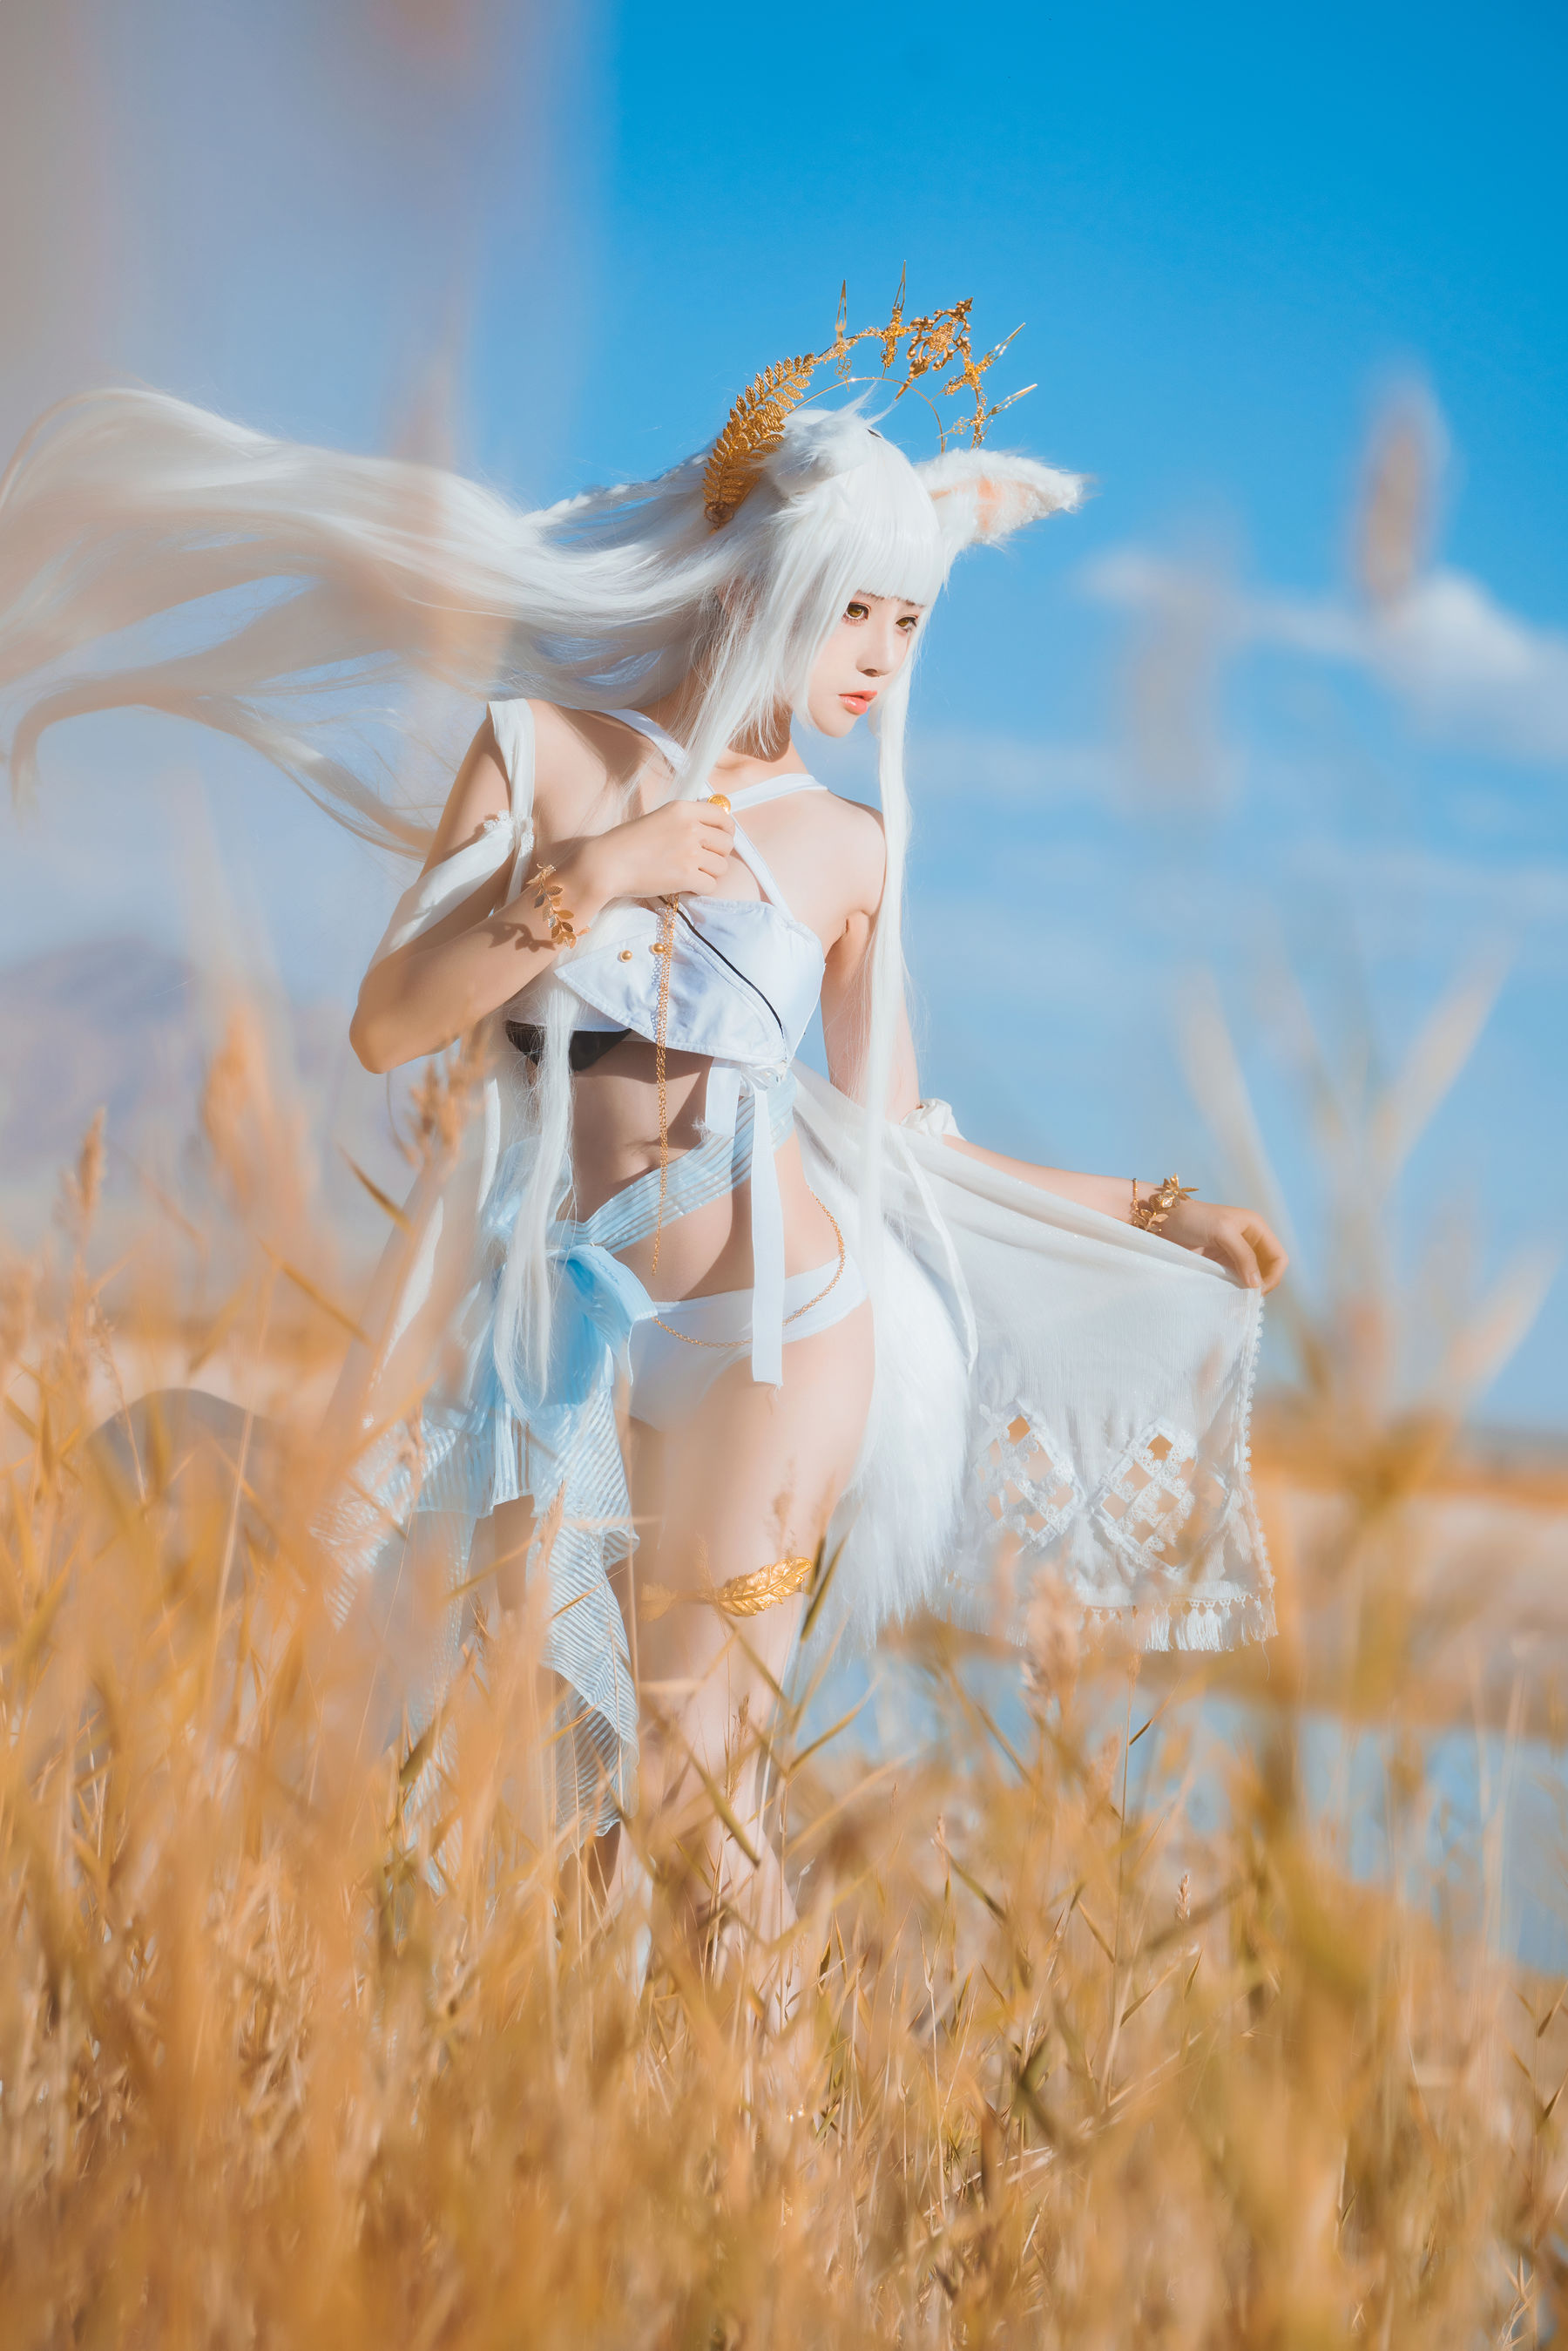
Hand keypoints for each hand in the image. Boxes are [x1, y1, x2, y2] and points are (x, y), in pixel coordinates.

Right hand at [564, 798, 734, 915]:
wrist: (607, 863)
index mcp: (683, 809)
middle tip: (703, 862)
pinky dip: (701, 889)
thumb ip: (686, 821)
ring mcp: (690, 853)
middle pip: (726, 844)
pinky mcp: (686, 876)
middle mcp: (691, 828)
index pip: (723, 816)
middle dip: (718, 855)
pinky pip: (711, 886)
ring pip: (722, 867)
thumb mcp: (659, 818)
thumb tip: (713, 830)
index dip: (726, 831)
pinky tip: (686, 886)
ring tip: (691, 874)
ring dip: (710, 873)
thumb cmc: (627, 842)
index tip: (720, 840)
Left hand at [1159, 1196, 1288, 1292]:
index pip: (1278, 1257)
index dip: (1273, 1276)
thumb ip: (1243, 1255)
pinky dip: (1236, 1291)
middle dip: (1262, 1285)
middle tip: (1247, 1300)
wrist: (1164, 1220)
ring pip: (1253, 1278)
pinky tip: (1229, 1298)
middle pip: (1268, 1271)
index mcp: (1256, 1228)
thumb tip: (1257, 1284)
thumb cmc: (1194, 1219)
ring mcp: (1235, 1254)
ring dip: (1248, 1290)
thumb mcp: (1222, 1232)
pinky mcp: (1221, 1264)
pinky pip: (1236, 1281)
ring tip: (1238, 1302)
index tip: (1257, 1290)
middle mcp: (1250, 1241)